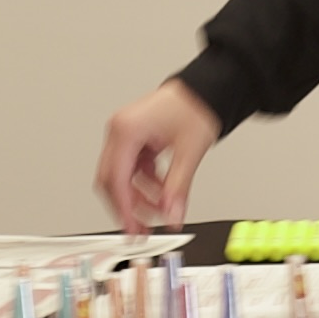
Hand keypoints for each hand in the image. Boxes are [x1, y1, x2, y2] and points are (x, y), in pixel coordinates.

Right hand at [97, 80, 223, 232]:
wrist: (206, 88)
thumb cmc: (195, 107)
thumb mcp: (190, 151)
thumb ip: (178, 188)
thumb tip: (171, 217)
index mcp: (127, 129)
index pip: (116, 179)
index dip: (124, 209)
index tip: (133, 230)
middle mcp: (120, 130)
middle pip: (112, 179)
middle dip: (127, 206)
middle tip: (142, 228)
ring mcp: (125, 134)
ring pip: (121, 176)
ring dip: (138, 196)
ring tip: (159, 211)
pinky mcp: (134, 138)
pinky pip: (132, 168)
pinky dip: (144, 183)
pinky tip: (161, 192)